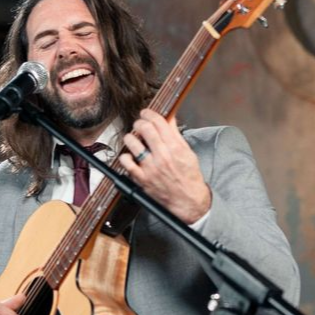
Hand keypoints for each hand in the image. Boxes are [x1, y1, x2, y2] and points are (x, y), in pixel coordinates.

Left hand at [116, 108, 212, 222]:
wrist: (188, 201)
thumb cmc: (189, 178)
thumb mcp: (187, 153)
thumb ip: (176, 135)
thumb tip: (169, 118)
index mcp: (176, 148)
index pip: (159, 122)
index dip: (150, 114)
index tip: (146, 113)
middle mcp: (162, 156)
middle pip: (144, 129)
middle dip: (140, 122)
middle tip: (140, 124)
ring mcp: (150, 168)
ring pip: (132, 142)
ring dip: (131, 137)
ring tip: (134, 139)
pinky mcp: (141, 178)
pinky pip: (126, 161)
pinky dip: (126, 156)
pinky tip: (130, 156)